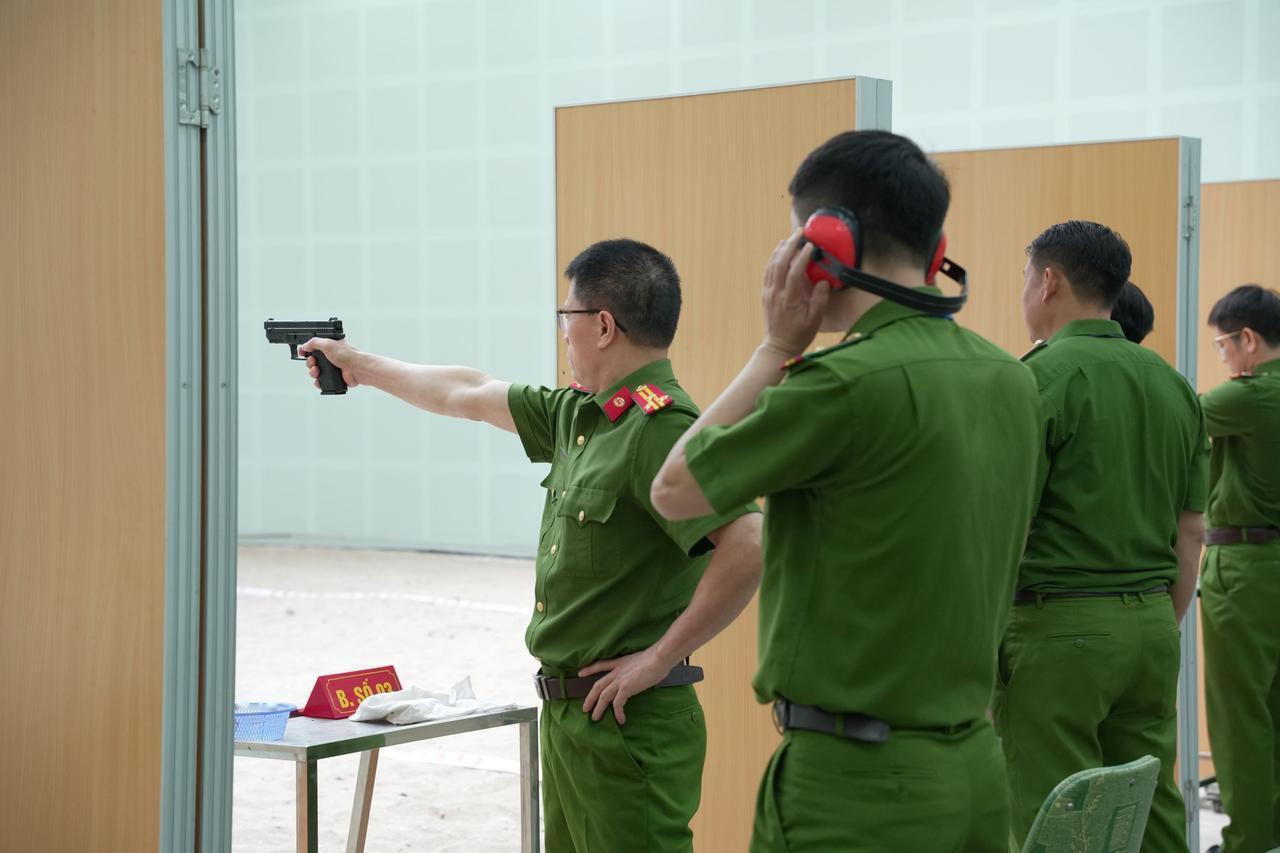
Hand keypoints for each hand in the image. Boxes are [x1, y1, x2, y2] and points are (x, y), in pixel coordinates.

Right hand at [299, 337, 361, 388]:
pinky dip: (318, 382)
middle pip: (313, 360)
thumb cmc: (347, 354)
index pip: (314, 347)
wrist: (357, 369)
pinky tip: (319, 381)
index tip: (302, 352)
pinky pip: (321, 381)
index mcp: (329, 346)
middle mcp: (330, 356)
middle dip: (310, 362)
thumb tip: (304, 345)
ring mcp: (332, 367)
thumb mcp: (328, 344)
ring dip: (313, 372)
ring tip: (317, 371)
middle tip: (313, 362)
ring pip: (315, 371)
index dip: (307, 349)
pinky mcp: (334, 378)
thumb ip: (314, 343)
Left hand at [578, 648, 671, 724]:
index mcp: (620, 663)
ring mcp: (620, 680)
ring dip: (598, 708)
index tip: (580, 673)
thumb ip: (637, 667)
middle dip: (590, 697)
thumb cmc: (657, 658)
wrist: (659, 658)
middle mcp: (617, 671)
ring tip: (595, 718)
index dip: (589, 669)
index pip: (601, 665)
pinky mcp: (626, 688)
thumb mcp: (642, 659)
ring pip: (603, 696)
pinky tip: (620, 720)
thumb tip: (642, 673)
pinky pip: (617, 704)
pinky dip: (617, 713)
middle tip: (585, 708)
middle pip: (598, 685)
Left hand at [761, 228, 829, 357]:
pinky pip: (767, 272)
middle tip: (799, 233)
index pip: (794, 272)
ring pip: (771, 265)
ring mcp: (768, 293)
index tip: (810, 246)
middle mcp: (776, 293)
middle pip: (780, 263)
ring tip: (789, 238)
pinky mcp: (765, 294)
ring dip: (780, 250)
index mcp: (790, 299)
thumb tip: (823, 281)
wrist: (779, 346)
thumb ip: (820, 299)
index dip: (802, 257)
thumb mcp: (815, 320)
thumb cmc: (799, 334)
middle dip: (790, 246)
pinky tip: (779, 252)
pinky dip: (773, 259)